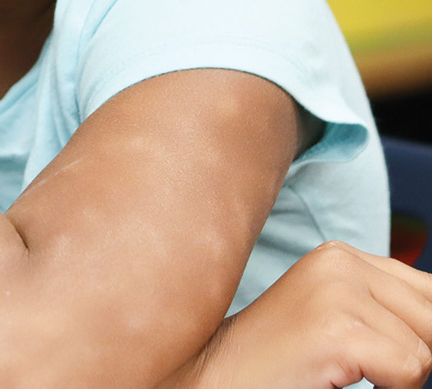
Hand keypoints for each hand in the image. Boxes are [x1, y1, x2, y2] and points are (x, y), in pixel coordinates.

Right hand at [185, 241, 431, 388]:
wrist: (221, 376)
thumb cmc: (282, 362)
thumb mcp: (337, 317)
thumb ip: (387, 307)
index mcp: (341, 255)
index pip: (428, 291)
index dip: (423, 333)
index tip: (386, 353)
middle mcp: (340, 261)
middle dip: (413, 356)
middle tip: (360, 366)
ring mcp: (336, 290)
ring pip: (424, 350)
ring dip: (397, 377)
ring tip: (342, 370)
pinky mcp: (337, 328)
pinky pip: (408, 371)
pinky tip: (336, 377)